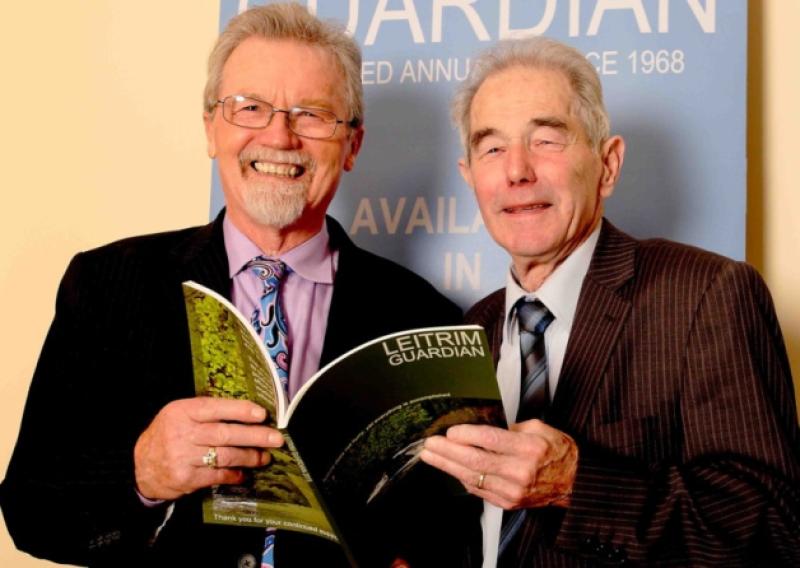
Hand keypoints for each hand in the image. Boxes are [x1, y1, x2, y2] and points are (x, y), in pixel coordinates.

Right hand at [134, 397, 283, 499]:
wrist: (140, 466)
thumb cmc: (168, 434)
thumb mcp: (179, 414)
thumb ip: (206, 412)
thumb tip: (247, 412)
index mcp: (182, 412)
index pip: (215, 408)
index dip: (240, 410)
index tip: (262, 414)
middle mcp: (183, 433)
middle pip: (225, 434)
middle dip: (255, 436)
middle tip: (276, 438)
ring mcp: (184, 457)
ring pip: (225, 456)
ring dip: (249, 457)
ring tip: (265, 457)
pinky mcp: (186, 478)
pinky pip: (217, 475)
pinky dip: (234, 474)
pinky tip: (245, 473)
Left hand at [420, 419, 576, 509]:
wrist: (574, 483)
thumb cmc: (557, 452)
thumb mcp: (539, 428)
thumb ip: (511, 428)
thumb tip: (482, 427)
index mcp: (529, 448)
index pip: (490, 440)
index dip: (467, 435)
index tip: (450, 431)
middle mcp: (520, 471)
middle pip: (475, 461)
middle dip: (448, 451)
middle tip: (429, 443)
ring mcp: (512, 490)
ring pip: (472, 477)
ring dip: (447, 466)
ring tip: (431, 455)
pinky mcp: (508, 502)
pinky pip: (478, 489)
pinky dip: (461, 477)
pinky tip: (450, 468)